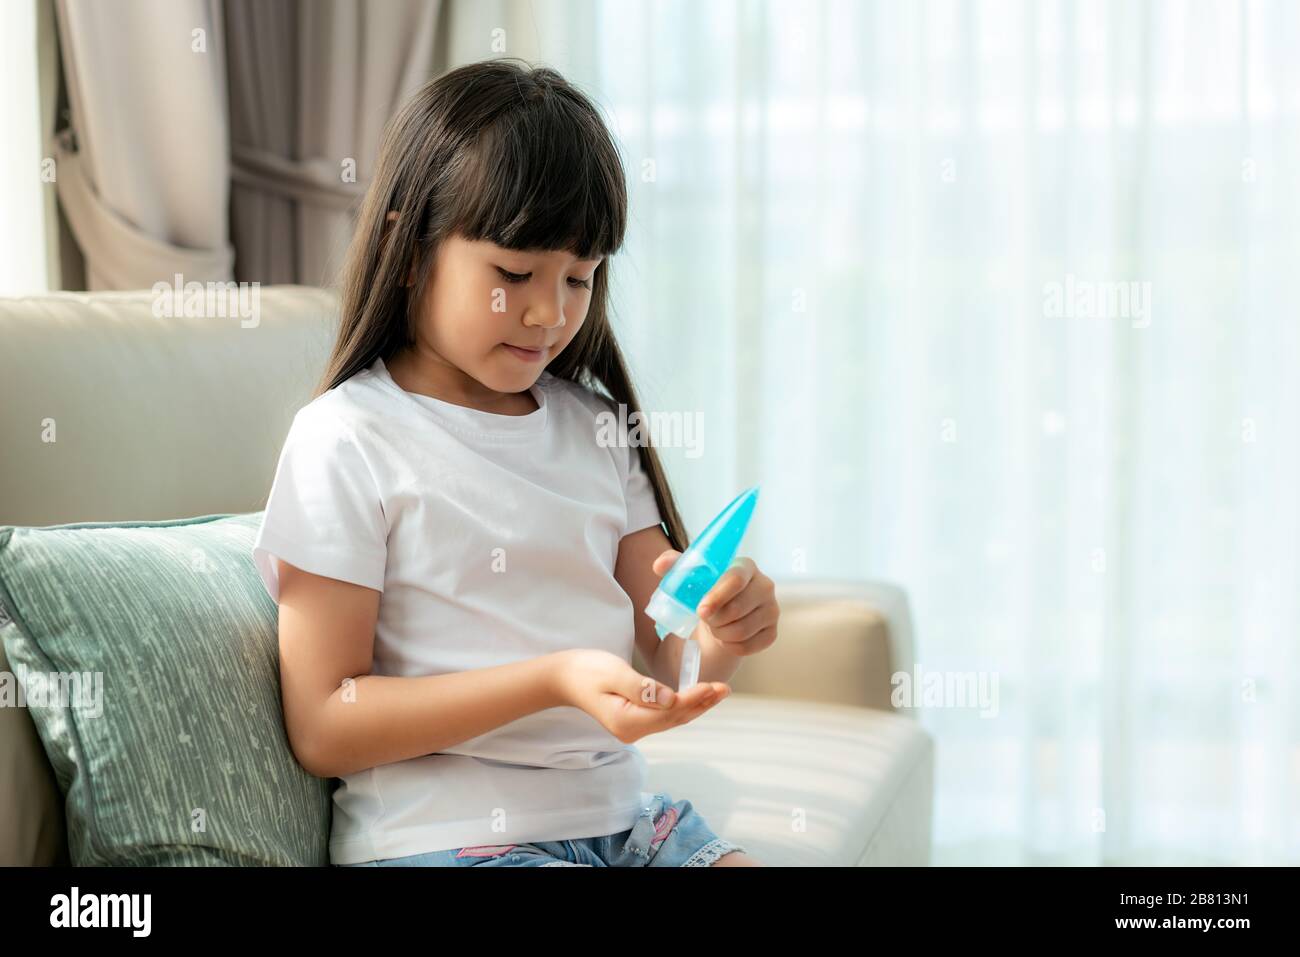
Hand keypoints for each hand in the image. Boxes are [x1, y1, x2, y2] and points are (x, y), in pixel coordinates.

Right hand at [552, 649, 730, 744]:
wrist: (564, 678)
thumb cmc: (587, 671)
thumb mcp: (613, 673)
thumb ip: (642, 688)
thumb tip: (670, 699)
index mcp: (627, 722)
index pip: (669, 712)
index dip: (693, 699)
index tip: (712, 686)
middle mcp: (632, 732)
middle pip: (675, 719)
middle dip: (701, 703)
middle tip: (725, 688)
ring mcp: (634, 729)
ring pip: (673, 719)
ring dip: (696, 705)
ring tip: (719, 691)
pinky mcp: (635, 721)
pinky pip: (666, 716)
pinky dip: (683, 705)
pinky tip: (697, 697)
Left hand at [651, 552, 779, 657]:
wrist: (720, 616)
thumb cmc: (705, 591)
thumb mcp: (690, 577)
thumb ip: (674, 566)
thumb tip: (659, 565)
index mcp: (745, 566)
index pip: (736, 578)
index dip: (717, 596)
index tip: (700, 610)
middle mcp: (764, 586)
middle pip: (737, 608)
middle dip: (713, 619)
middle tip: (704, 619)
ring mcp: (772, 610)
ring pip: (741, 630)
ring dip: (720, 633)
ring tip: (714, 626)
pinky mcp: (772, 632)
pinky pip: (748, 646)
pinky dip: (729, 646)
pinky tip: (725, 637)